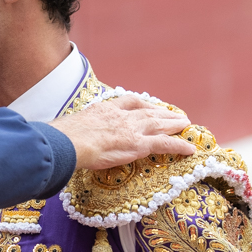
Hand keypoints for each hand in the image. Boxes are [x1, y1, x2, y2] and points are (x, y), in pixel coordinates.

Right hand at [49, 95, 195, 169]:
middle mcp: (121, 116)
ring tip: (186, 125)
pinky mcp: (138, 145)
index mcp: (105, 108)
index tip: (150, 106)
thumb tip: (68, 137)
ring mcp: (131, 129)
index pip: (129, 102)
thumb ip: (77, 129)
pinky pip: (164, 144)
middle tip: (176, 115)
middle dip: (163, 113)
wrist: (66, 143)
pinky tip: (189, 149)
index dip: (143, 104)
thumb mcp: (70, 125)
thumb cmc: (62, 138)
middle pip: (148, 111)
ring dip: (174, 124)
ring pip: (160, 124)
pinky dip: (179, 145)